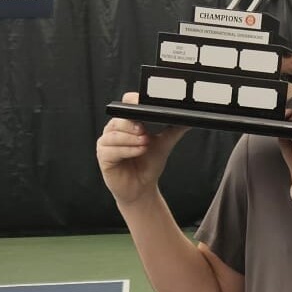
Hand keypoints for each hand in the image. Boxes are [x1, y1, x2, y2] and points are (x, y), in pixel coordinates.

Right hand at [97, 92, 188, 206]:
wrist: (142, 188)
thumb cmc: (148, 164)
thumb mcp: (164, 143)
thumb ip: (174, 129)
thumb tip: (188, 118)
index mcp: (126, 123)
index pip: (126, 105)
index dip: (133, 103)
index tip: (143, 106)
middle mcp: (113, 130)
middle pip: (119, 120)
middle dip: (133, 125)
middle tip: (145, 132)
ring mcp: (106, 143)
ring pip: (115, 134)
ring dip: (131, 138)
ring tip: (145, 143)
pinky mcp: (103, 157)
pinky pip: (112, 150)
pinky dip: (126, 150)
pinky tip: (138, 151)